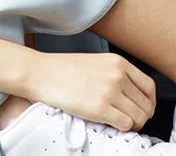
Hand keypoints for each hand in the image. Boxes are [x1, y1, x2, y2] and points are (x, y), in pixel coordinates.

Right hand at [28, 51, 155, 131]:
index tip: (142, 107)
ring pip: (138, 116)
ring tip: (119, 121)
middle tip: (129, 118)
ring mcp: (110, 91)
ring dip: (132, 123)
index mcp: (117, 61)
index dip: (148, 101)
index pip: (148, 86)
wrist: (41, 73)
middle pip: (145, 104)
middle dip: (140, 115)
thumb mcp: (96, 62)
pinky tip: (110, 122)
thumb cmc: (63, 69)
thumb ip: (115, 73)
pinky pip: (125, 124)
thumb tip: (131, 95)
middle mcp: (117, 75)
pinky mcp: (100, 108)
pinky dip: (121, 127)